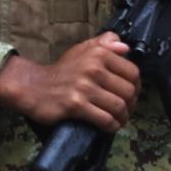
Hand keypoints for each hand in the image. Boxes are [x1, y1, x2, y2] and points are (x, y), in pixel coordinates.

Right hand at [0, 33, 139, 130]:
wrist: (33, 86)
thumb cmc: (60, 71)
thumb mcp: (81, 50)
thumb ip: (104, 44)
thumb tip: (125, 48)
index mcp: (98, 53)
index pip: (132, 72)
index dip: (137, 87)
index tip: (132, 95)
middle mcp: (93, 68)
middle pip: (128, 91)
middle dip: (131, 105)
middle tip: (126, 110)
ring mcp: (84, 87)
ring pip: (119, 106)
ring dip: (123, 117)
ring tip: (119, 120)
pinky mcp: (76, 105)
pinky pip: (104, 119)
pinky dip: (111, 126)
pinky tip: (109, 127)